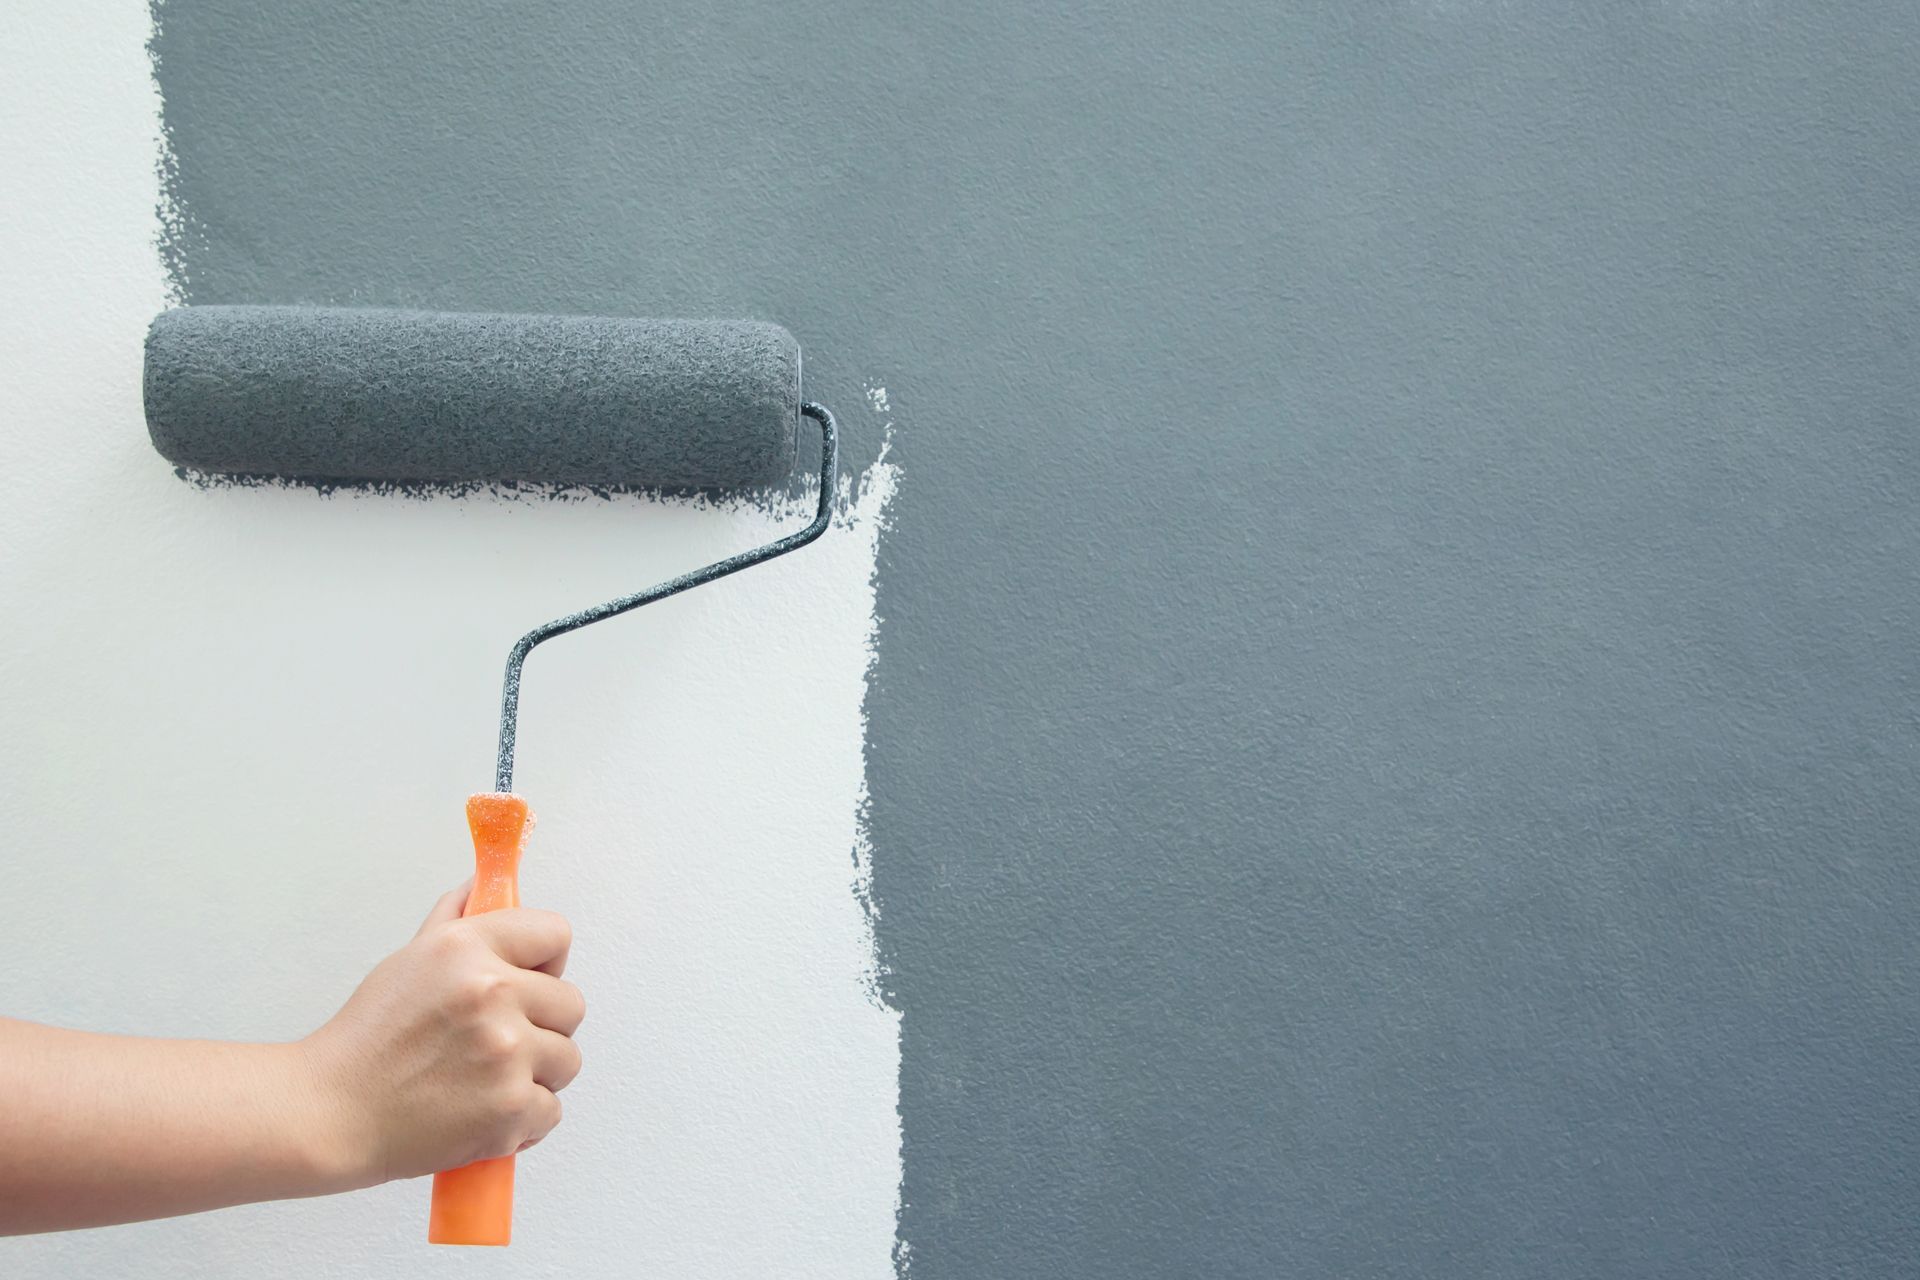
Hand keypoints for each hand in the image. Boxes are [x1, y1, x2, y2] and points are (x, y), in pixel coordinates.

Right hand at [298, 884, 585, 1186]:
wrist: (330, 1114)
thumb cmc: (365, 1043)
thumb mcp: (408, 960)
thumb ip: (456, 919)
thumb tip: (484, 887)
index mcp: (466, 949)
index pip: (556, 935)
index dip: (544, 962)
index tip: (528, 979)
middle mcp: (492, 994)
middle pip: (571, 1004)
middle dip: (541, 1025)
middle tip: (495, 1041)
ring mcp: (506, 1054)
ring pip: (566, 1060)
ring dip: (535, 1074)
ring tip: (483, 1079)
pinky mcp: (510, 1110)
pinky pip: (550, 1110)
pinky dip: (521, 1120)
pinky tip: (480, 1112)